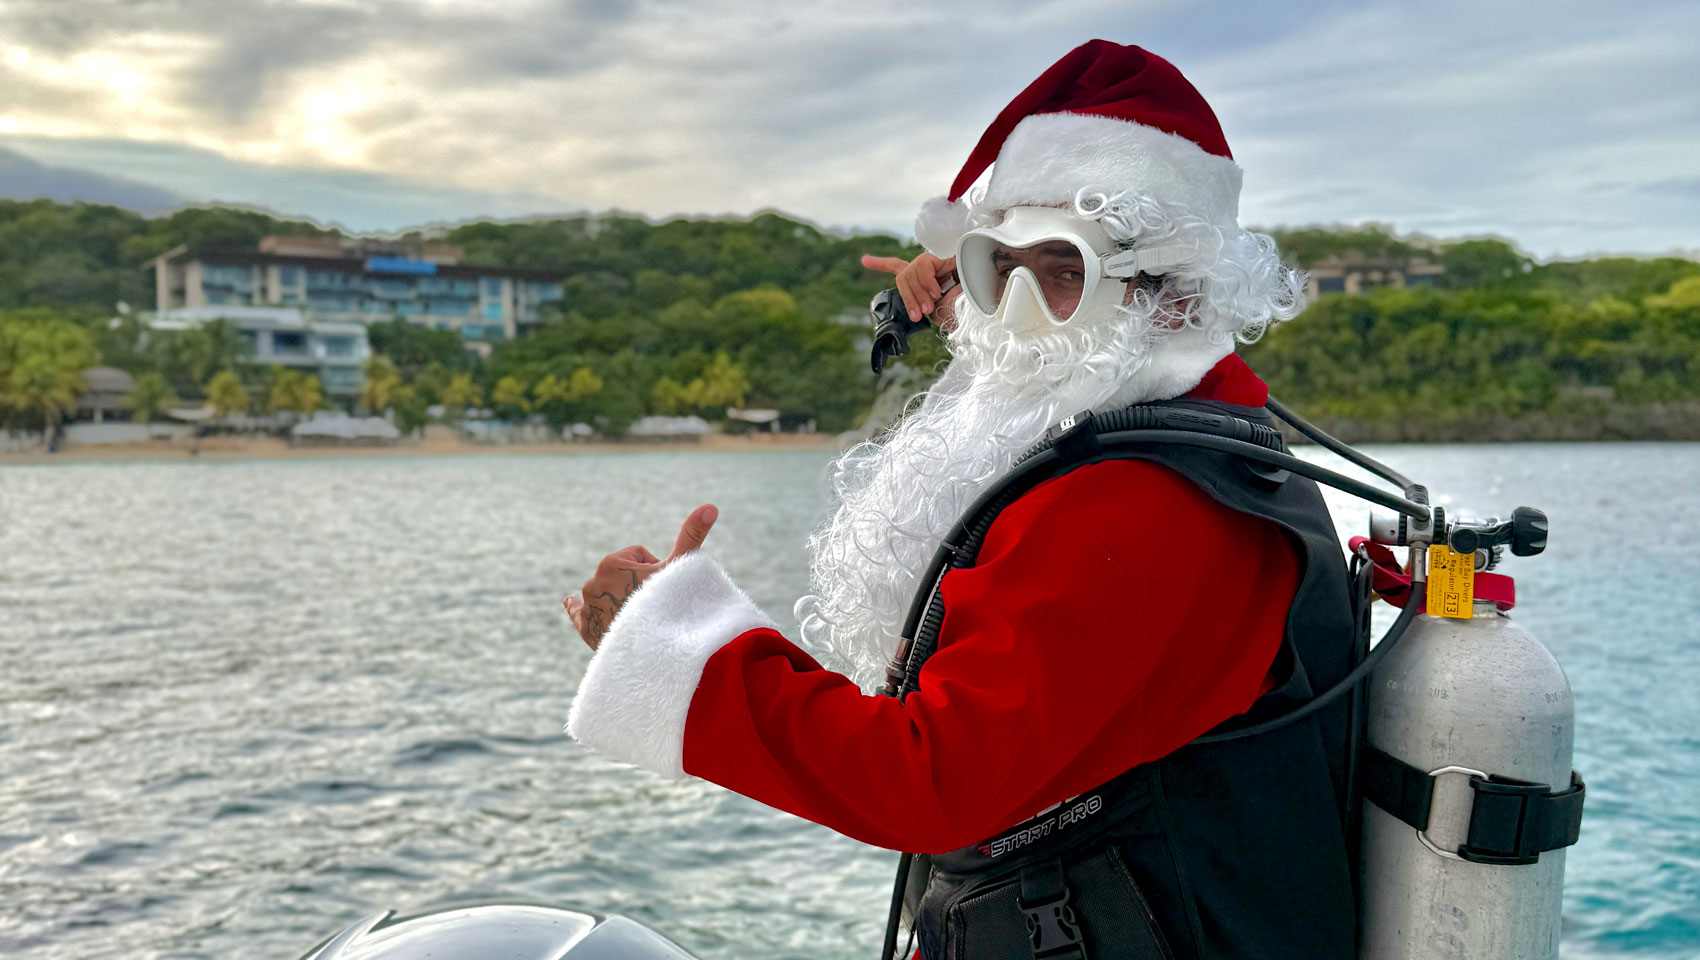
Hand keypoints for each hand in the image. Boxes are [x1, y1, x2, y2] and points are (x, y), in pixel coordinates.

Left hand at [564, 504, 717, 649]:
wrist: (654, 649)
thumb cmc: (669, 605)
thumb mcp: (680, 567)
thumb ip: (691, 535)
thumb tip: (710, 506)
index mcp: (612, 562)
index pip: (638, 556)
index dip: (654, 570)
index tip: (662, 588)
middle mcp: (593, 581)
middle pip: (623, 575)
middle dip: (638, 585)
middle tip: (654, 605)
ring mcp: (588, 605)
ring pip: (608, 592)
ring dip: (619, 598)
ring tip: (637, 617)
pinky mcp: (584, 626)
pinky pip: (577, 611)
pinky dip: (577, 607)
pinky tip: (569, 602)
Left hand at [861, 252, 959, 329]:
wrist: (983, 291)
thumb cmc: (963, 302)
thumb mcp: (939, 308)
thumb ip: (925, 306)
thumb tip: (916, 311)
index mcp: (922, 276)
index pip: (897, 266)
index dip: (880, 263)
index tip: (864, 260)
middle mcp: (925, 265)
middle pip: (902, 277)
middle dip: (908, 297)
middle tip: (919, 314)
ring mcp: (932, 258)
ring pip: (909, 274)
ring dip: (918, 295)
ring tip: (930, 306)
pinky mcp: (937, 254)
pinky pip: (922, 269)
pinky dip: (927, 283)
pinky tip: (937, 291)